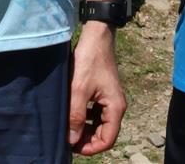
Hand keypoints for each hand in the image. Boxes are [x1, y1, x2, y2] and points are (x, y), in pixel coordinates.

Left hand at [68, 23, 125, 155]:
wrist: (96, 37)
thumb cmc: (89, 61)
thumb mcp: (78, 90)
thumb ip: (76, 116)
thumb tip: (72, 140)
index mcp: (115, 108)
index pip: (107, 140)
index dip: (91, 148)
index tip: (73, 147)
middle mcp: (116, 106)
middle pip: (104, 134)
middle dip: (87, 139)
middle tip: (68, 138)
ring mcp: (110, 99)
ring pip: (99, 124)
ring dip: (85, 129)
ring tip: (68, 127)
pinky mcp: (103, 93)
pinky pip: (96, 113)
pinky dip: (86, 117)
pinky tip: (73, 113)